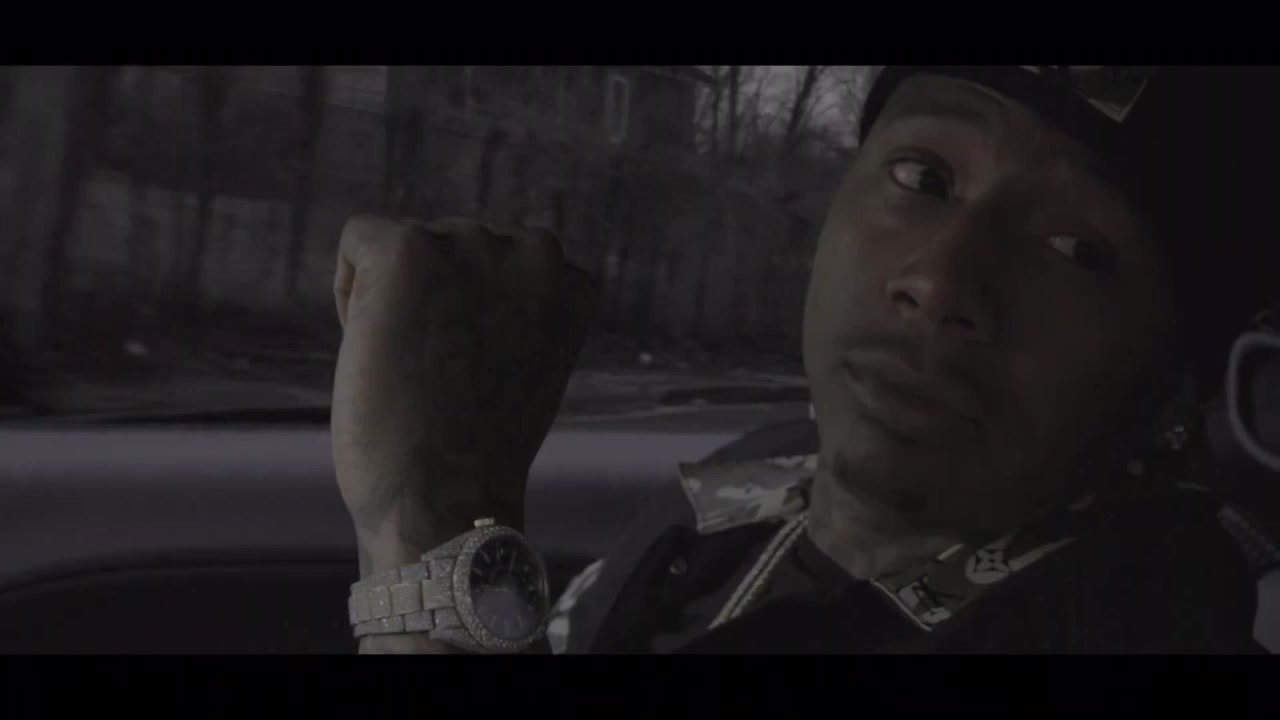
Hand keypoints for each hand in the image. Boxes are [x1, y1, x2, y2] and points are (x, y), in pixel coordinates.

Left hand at [331, 215, 595, 573]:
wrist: (445, 496)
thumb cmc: (476, 451)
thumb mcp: (526, 367)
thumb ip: (514, 310)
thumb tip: (462, 274)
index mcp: (571, 284)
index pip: (505, 264)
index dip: (475, 318)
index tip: (475, 373)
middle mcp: (534, 252)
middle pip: (453, 249)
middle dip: (434, 303)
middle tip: (440, 377)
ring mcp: (473, 245)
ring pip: (408, 247)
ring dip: (397, 302)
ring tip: (414, 367)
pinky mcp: (409, 248)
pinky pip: (359, 240)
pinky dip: (352, 292)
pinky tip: (375, 345)